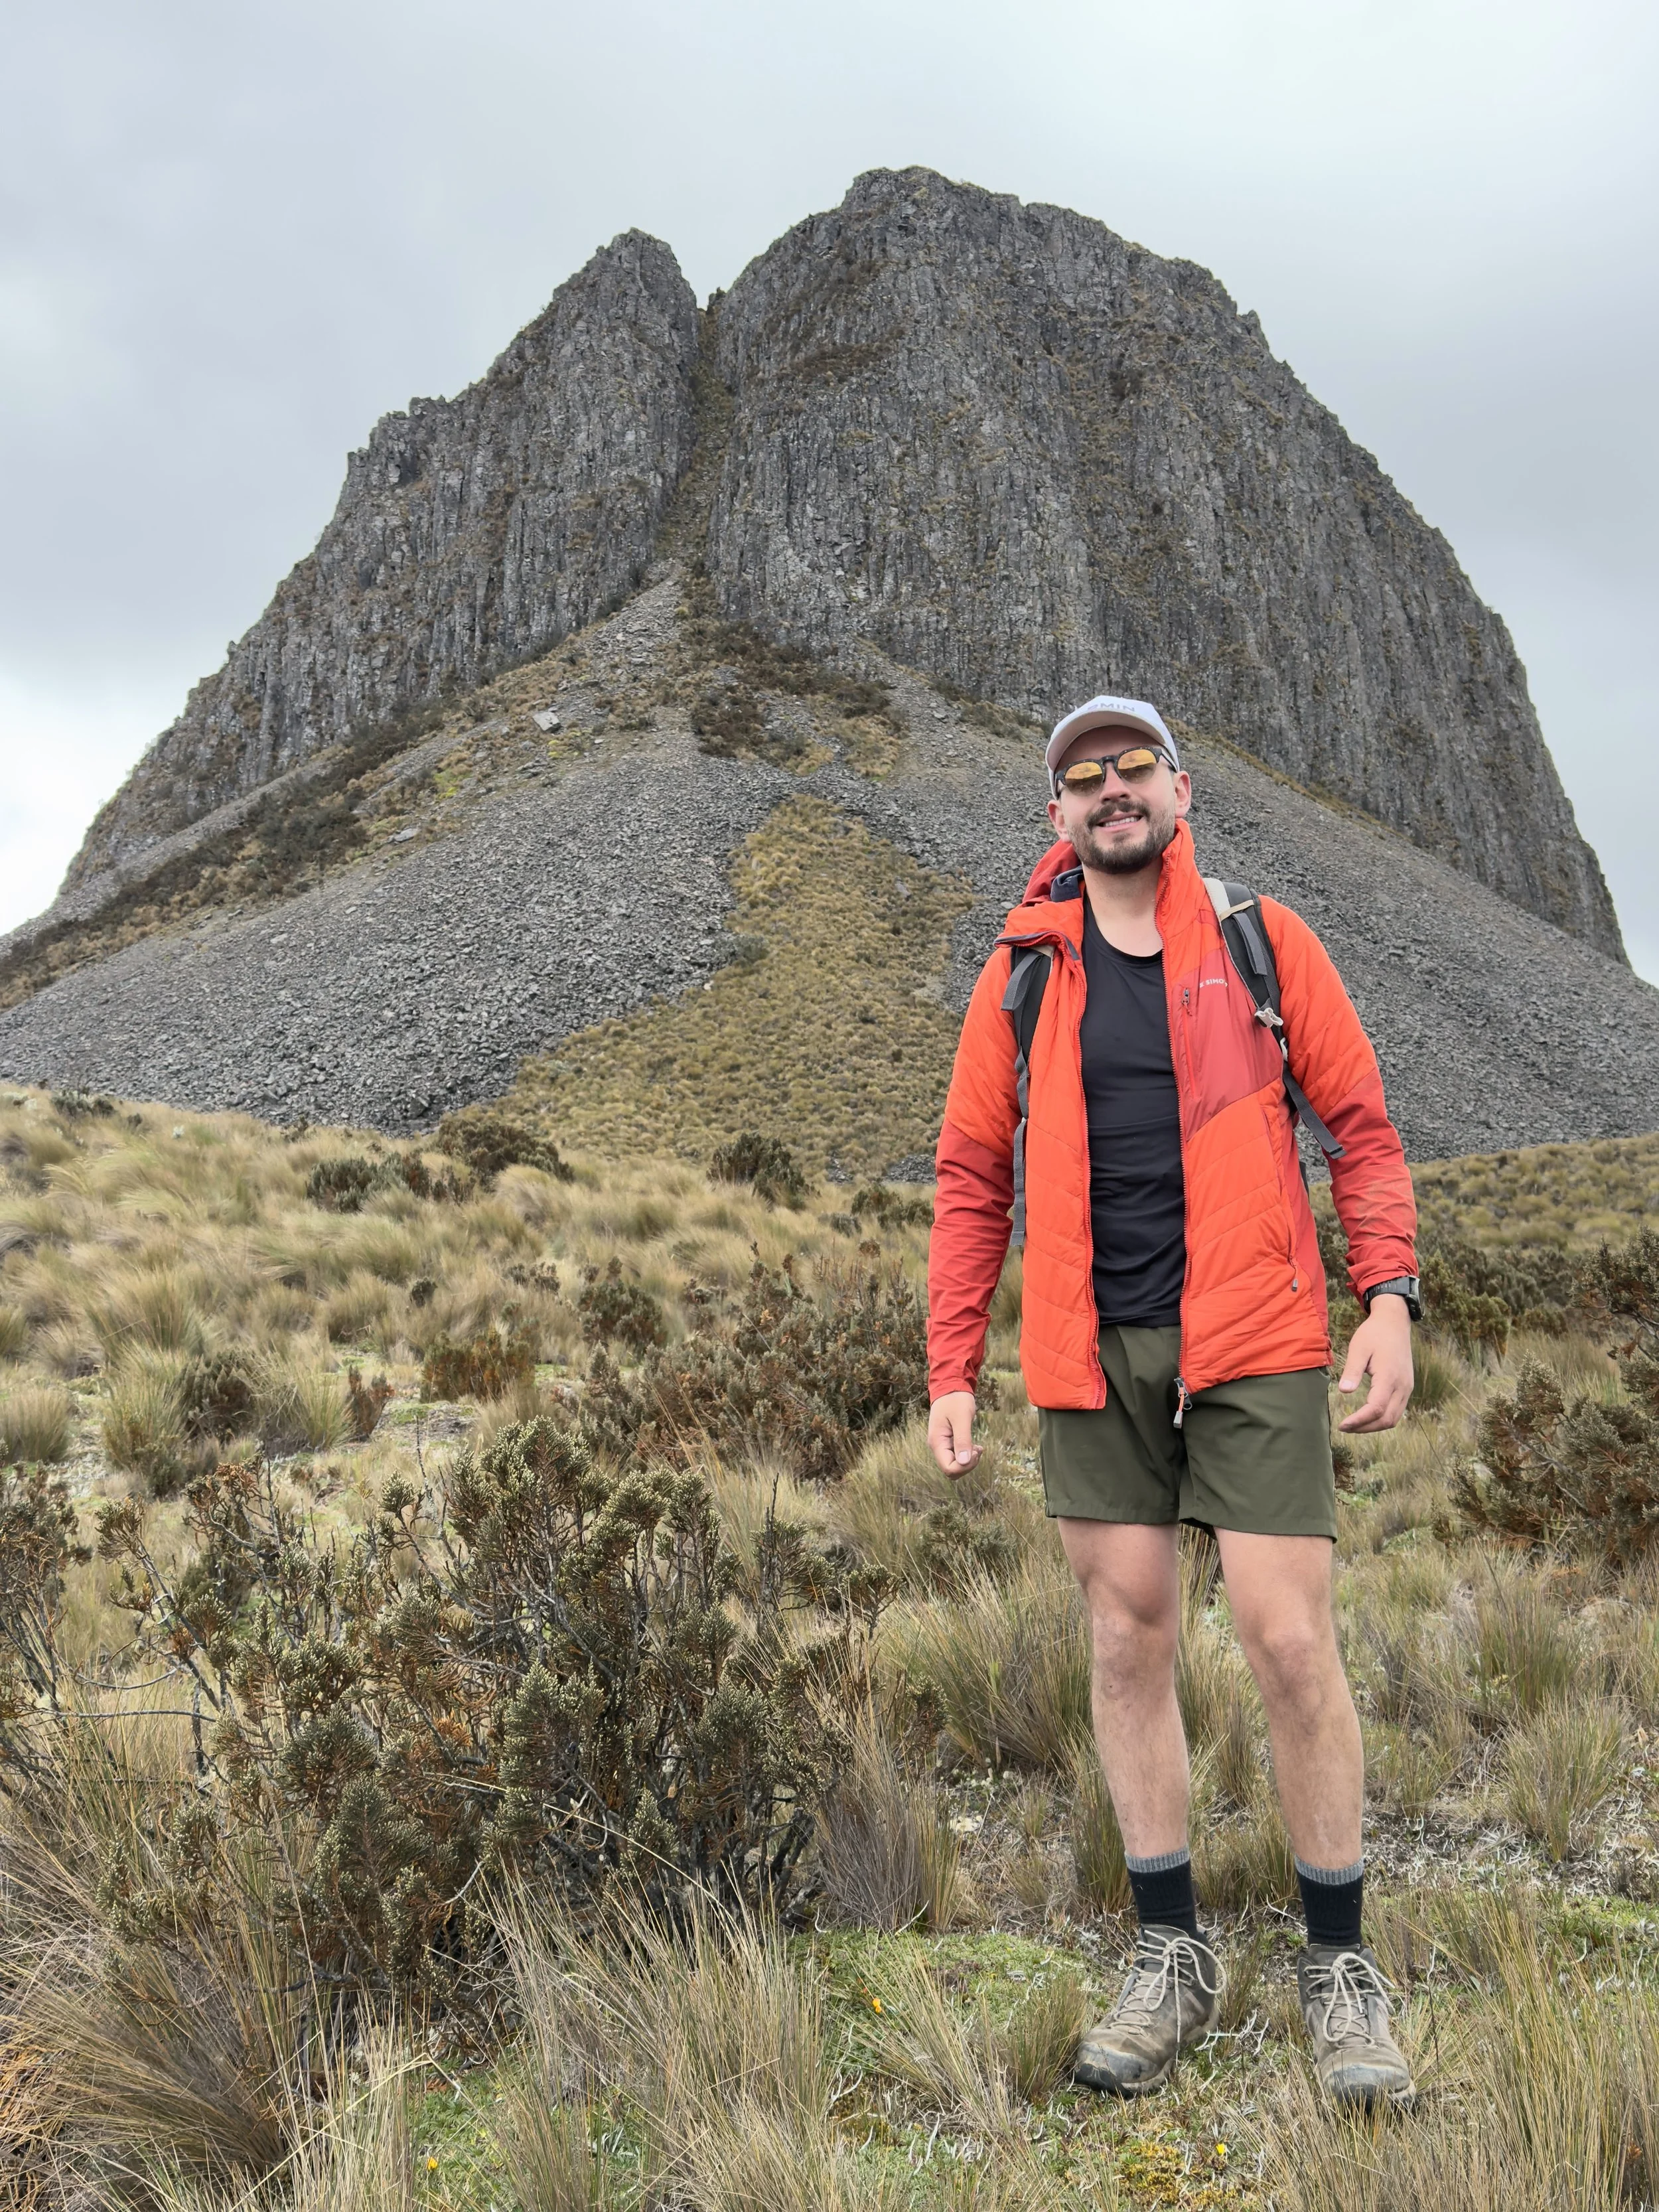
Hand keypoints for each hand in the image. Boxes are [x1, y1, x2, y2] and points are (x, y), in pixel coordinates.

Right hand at [928, 1390, 980, 1475]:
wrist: (951, 1386)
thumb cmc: (956, 1400)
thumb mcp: (962, 1418)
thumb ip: (962, 1440)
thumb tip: (964, 1462)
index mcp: (937, 1442)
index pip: (949, 1469)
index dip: (965, 1466)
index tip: (975, 1450)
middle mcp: (937, 1446)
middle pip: (951, 1470)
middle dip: (967, 1465)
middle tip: (978, 1449)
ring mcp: (942, 1445)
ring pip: (955, 1466)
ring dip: (968, 1461)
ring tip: (977, 1447)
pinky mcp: (948, 1442)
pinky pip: (957, 1458)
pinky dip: (967, 1455)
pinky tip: (975, 1446)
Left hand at [1337, 1295, 1413, 1431]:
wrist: (1394, 1323)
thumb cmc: (1373, 1334)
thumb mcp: (1358, 1348)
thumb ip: (1352, 1370)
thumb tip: (1344, 1391)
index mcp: (1389, 1377)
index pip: (1376, 1408)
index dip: (1359, 1421)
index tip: (1342, 1425)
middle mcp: (1402, 1386)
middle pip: (1387, 1419)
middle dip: (1365, 1428)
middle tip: (1344, 1427)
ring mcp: (1407, 1388)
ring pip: (1393, 1418)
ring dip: (1374, 1426)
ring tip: (1353, 1425)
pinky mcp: (1406, 1387)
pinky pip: (1397, 1411)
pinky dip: (1382, 1419)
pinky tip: (1367, 1416)